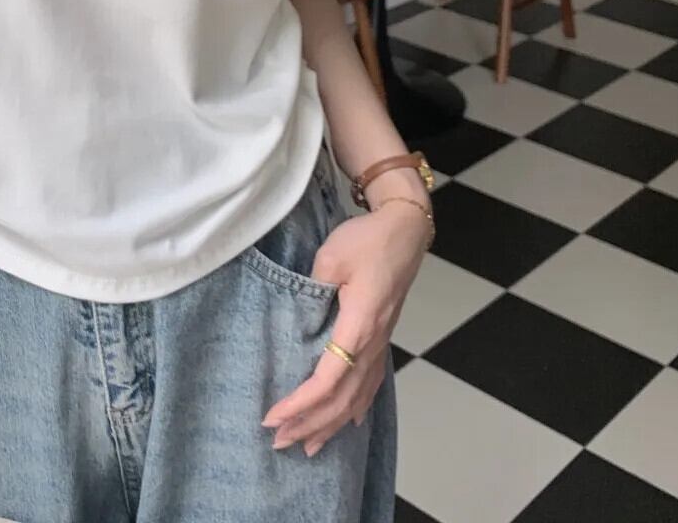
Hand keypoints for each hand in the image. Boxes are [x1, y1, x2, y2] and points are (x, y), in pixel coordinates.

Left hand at [261, 199, 429, 455]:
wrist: (404, 230)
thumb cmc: (367, 240)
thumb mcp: (331, 256)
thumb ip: (311, 287)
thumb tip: (297, 314)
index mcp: (359, 325)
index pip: (328, 380)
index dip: (300, 404)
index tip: (273, 416)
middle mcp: (372, 343)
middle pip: (341, 399)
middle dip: (309, 424)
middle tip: (278, 442)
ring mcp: (381, 343)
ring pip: (356, 398)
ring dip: (330, 424)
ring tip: (307, 446)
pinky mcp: (382, 337)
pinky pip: (369, 385)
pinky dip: (355, 408)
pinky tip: (347, 422)